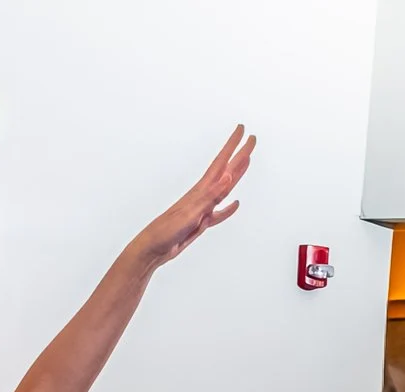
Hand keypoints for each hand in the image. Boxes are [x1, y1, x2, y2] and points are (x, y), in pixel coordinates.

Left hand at [128, 125, 256, 269]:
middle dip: (239, 155)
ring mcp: (203, 208)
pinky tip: (235, 204)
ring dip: (236, 175)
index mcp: (201, 190)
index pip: (221, 162)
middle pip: (227, 171)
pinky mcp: (201, 222)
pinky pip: (219, 214)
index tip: (242, 129)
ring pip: (225, 189)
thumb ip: (211, 195)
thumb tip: (228, 176)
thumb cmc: (167, 230)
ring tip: (246, 162)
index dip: (233, 146)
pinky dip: (228, 209)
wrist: (153, 248)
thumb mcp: (192, 212)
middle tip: (251, 140)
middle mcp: (203, 195)